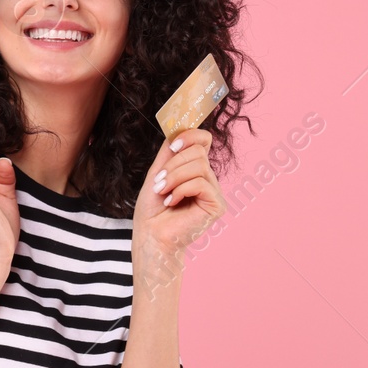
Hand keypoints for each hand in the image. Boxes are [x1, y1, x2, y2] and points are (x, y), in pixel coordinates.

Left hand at [131, 127, 225, 289]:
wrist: (151, 235)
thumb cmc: (152, 210)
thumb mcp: (157, 174)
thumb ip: (169, 153)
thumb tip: (177, 131)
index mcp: (194, 169)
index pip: (204, 139)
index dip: (190, 136)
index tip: (173, 145)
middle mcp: (207, 178)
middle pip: (198, 151)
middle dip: (174, 164)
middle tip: (160, 183)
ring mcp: (214, 191)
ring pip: (199, 165)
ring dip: (174, 177)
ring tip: (163, 193)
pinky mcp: (217, 204)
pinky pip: (201, 183)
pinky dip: (181, 189)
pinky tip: (172, 202)